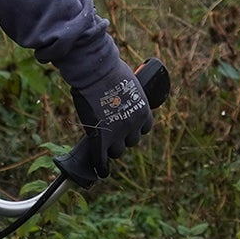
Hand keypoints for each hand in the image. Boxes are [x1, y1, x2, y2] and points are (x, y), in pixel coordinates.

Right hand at [71, 60, 153, 178]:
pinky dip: (100, 165)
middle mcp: (133, 124)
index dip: (135, 127)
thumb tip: (120, 96)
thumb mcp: (127, 82)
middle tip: (113, 131)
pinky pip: (101, 158)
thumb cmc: (109, 68)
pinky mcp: (100, 137)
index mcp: (143, 110)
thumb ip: (126, 95)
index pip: (144, 128)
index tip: (128, 125)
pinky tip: (100, 170)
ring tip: (104, 144)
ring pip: (117, 151)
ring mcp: (117, 133)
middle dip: (123, 137)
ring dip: (111, 147)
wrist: (95, 70)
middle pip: (131, 141)